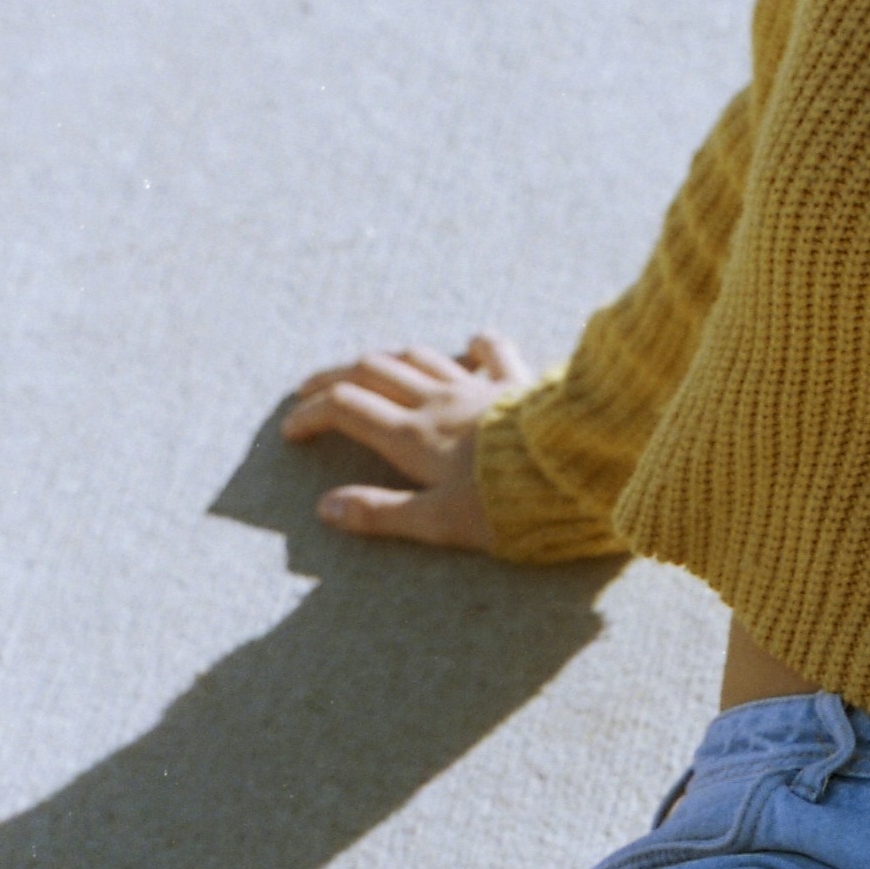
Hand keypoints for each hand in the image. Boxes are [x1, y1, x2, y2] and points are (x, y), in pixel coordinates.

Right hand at [280, 332, 532, 548]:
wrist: (577, 473)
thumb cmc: (511, 507)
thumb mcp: (441, 523)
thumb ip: (382, 514)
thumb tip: (326, 509)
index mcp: (414, 436)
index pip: (346, 409)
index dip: (311, 415)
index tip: (291, 430)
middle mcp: (438, 401)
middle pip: (371, 371)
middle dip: (332, 378)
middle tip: (309, 391)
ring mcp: (477, 386)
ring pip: (417, 356)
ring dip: (386, 360)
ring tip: (370, 372)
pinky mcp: (517, 383)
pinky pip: (490, 350)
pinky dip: (473, 345)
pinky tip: (470, 347)